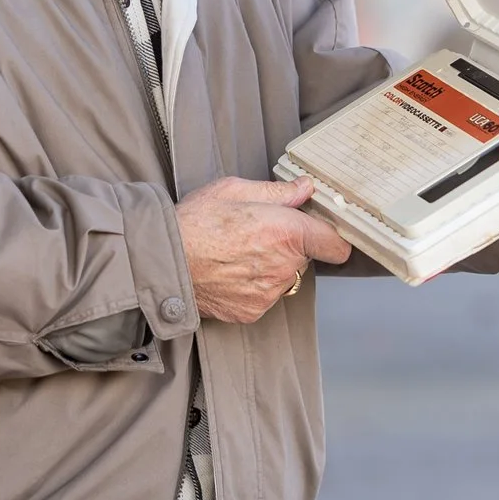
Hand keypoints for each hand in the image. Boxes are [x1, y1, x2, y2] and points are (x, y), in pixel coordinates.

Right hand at [177, 176, 351, 323]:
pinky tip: (229, 272)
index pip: (336, 244)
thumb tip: (305, 188)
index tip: (323, 232)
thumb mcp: (233, 190)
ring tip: (237, 253)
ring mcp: (269, 292)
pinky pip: (265, 296)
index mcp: (286, 231)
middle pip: (306, 257)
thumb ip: (277, 192)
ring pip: (285, 277)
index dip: (332, 237)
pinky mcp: (253, 311)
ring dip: (272, 267)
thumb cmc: (193, 222)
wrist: (162, 262)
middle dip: (290, 246)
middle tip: (258, 234)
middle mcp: (284, 265)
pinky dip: (253, 286)